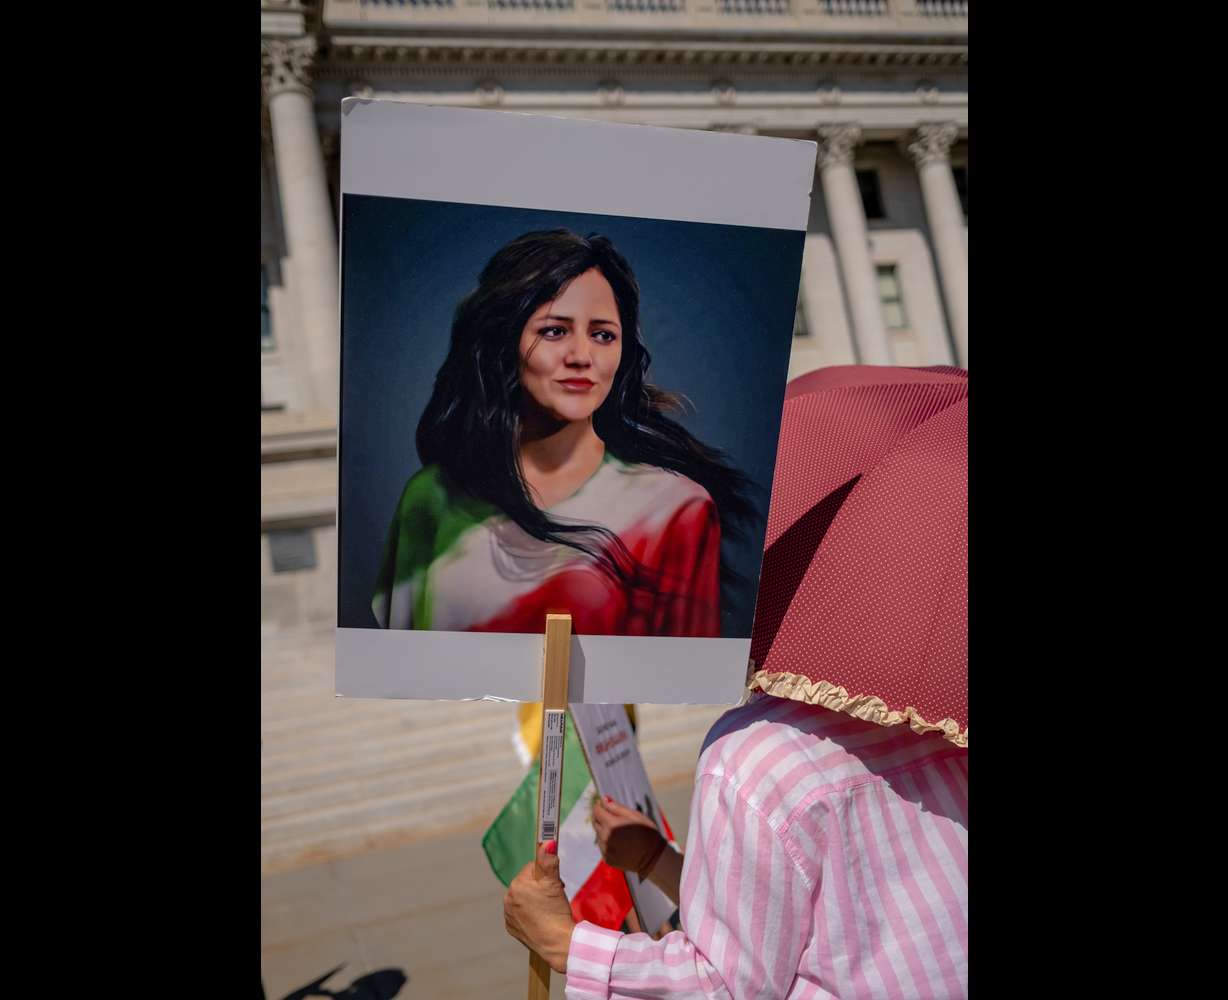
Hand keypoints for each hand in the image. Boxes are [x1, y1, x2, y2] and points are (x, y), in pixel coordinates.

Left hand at [503, 840, 575, 974]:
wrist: (557, 944)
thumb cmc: (556, 911)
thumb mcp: (554, 883)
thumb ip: (549, 860)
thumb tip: (548, 841)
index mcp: (517, 885)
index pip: (532, 868)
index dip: (547, 874)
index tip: (556, 883)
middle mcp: (508, 899)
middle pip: (527, 883)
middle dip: (540, 886)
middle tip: (554, 897)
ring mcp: (509, 915)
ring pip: (524, 898)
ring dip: (535, 899)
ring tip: (549, 909)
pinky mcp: (512, 928)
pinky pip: (520, 914)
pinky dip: (530, 914)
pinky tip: (541, 919)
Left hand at [591, 795, 666, 878]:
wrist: (653, 858)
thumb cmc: (646, 833)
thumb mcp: (635, 816)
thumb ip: (617, 807)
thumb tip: (604, 799)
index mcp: (611, 825)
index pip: (597, 811)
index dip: (600, 805)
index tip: (604, 804)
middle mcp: (605, 838)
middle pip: (595, 822)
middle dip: (600, 817)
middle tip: (611, 816)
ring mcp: (605, 849)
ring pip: (598, 835)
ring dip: (603, 829)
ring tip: (618, 830)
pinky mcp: (607, 858)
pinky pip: (602, 846)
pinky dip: (607, 841)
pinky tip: (618, 841)